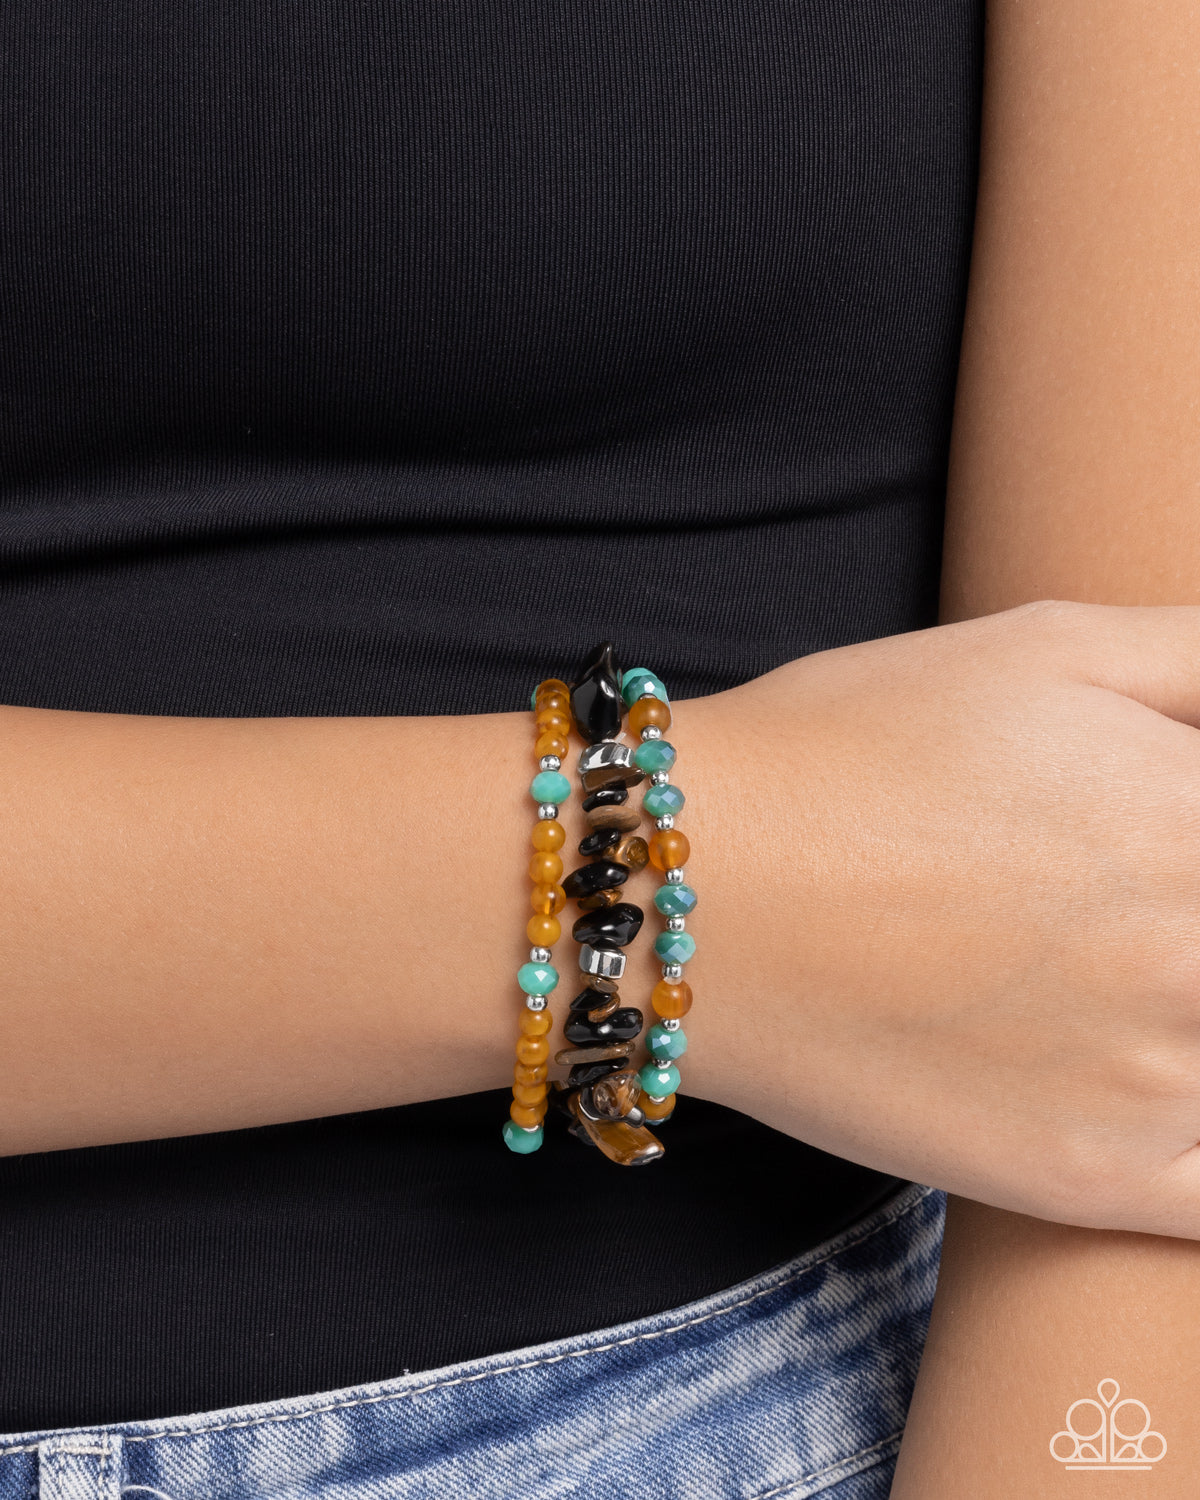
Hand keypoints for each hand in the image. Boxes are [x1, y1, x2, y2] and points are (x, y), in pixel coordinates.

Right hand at [675, 602, 1199, 1237]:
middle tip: (1109, 905)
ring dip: (1195, 1007)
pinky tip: (1156, 1072)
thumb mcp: (1048, 645)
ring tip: (1094, 957)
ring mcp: (1159, 1088)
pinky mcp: (1095, 1182)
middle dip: (1195, 920)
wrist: (695, 895)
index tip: (1167, 839)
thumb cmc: (853, 747)